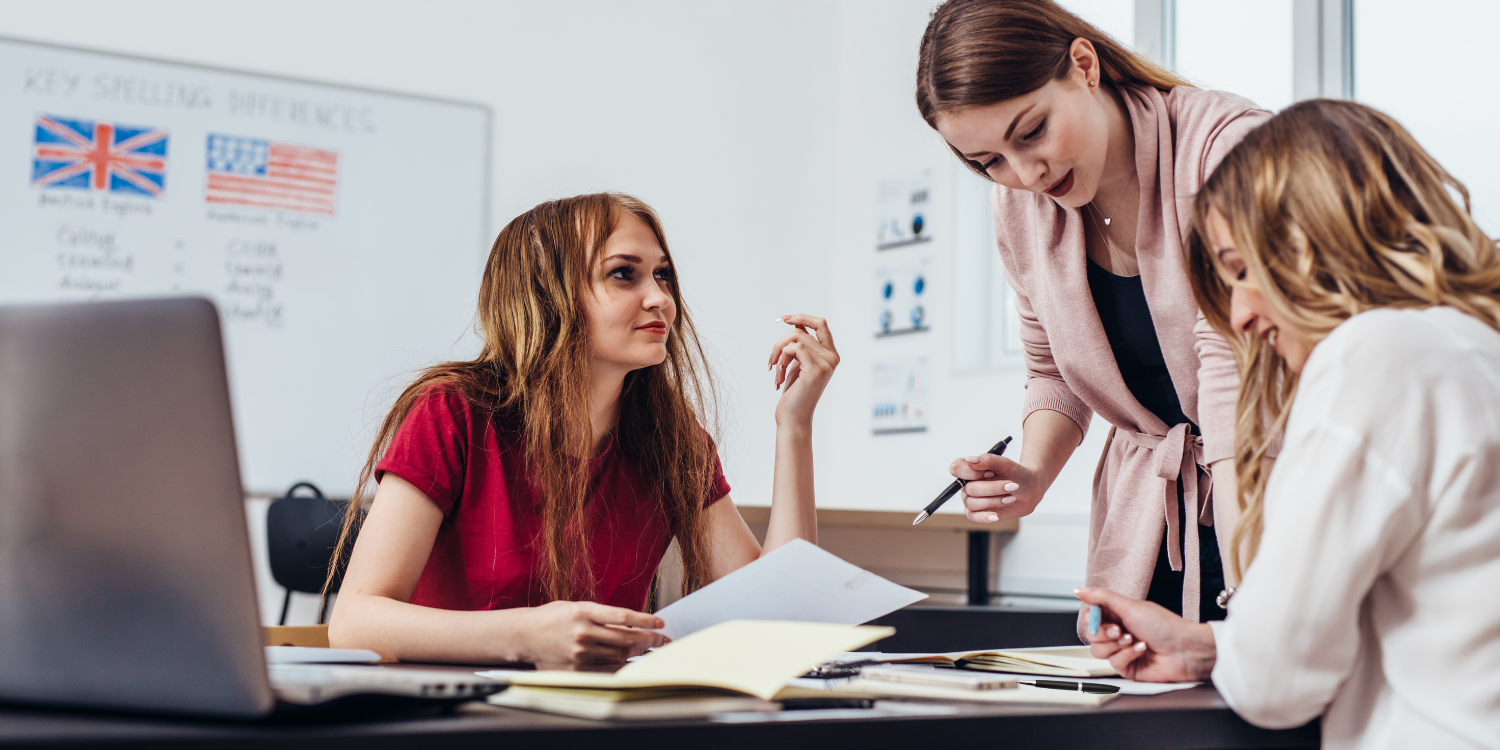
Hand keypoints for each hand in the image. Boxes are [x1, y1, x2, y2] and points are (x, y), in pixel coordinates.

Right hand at [517, 601, 667, 667]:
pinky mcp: (576, 668)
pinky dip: (622, 664)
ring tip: (649, 648)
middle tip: (662, 639)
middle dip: (649, 639)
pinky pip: (607, 668)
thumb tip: (632, 624)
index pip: (623, 616)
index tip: (660, 623)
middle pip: (626, 638)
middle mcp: (583, 632)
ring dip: (638, 652)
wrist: (525, 635)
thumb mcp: (577, 607)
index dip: (645, 620)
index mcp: (584, 612)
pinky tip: (630, 660)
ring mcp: (580, 652)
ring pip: (619, 654)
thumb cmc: (553, 618)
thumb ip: (602, 616)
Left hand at [768, 315, 839, 427]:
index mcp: (831, 354)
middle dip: (781, 342)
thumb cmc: (795, 392)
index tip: (782, 319)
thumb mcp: (798, 363)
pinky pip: (793, 348)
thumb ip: (801, 344)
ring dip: (778, 353)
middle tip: (771, 360)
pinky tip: (778, 377)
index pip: (821, 324)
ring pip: (795, 338)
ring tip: (776, 371)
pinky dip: (780, 360)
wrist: (793, 417)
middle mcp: (831, 357)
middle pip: (801, 330)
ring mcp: (826, 363)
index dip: (801, 317)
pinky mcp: (815, 369)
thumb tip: (796, 322)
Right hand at [948, 453, 1041, 521]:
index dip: (972, 472)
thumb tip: (970, 459)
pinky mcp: (976, 512)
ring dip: (994, 501)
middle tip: (1011, 486)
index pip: (956, 469)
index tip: (990, 472)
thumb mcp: (1005, 464)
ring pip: (972, 503)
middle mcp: (966, 483)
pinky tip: (996, 515)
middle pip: (969, 489)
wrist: (1028, 489)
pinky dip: (984, 517)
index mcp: (969, 468)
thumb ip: (988, 460)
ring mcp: (970, 498)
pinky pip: (973, 517)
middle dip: (992, 488)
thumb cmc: (1015, 474)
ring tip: (1010, 498)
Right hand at [1074, 587, 1216, 681]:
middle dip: (1104, 633)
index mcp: (1118, 614)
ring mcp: (1122, 650)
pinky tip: (1142, 649)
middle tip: (1119, 630)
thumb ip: (1101, 597)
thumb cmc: (1165, 626)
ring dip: (1116, 645)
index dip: (1092, 618)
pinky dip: (1128, 655)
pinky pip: (1114, 663)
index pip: (1091, 616)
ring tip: (1133, 640)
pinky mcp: (1127, 667)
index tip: (1097, 617)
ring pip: (1098, 651)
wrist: (1185, 650)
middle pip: (1091, 635)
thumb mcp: (1130, 606)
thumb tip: (1078, 590)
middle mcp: (1118, 632)